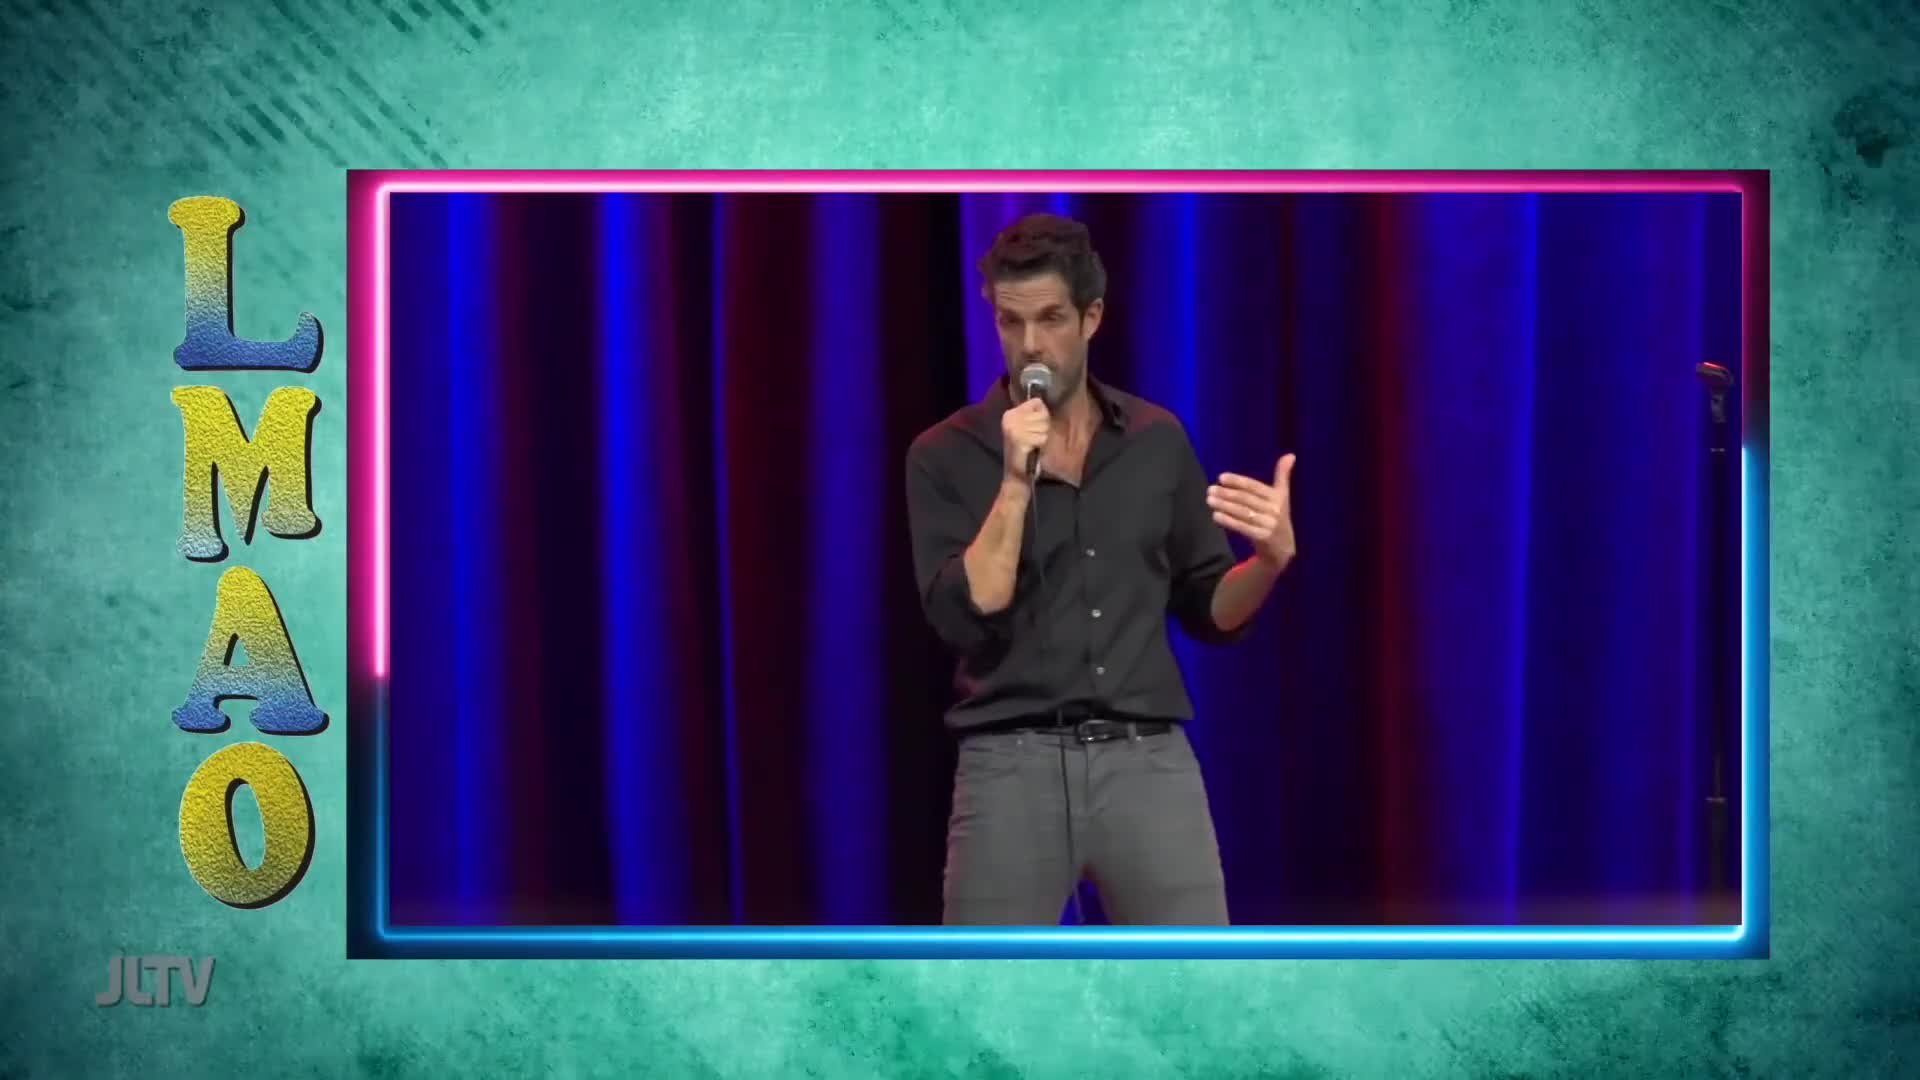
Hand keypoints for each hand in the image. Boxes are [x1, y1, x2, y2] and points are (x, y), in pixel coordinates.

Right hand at [1001, 397, 1049, 481]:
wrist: (1016, 473)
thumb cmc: (1024, 450)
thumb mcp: (1026, 428)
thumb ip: (1033, 414)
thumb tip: (1042, 402)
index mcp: (1010, 413)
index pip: (1037, 402)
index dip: (1042, 414)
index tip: (1035, 427)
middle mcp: (1010, 418)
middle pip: (1042, 414)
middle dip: (1043, 427)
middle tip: (1034, 438)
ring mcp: (1013, 428)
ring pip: (1044, 426)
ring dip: (1042, 437)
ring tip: (1033, 444)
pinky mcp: (1018, 439)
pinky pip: (1042, 437)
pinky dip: (1041, 445)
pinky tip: (1032, 449)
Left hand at [1207, 453, 1296, 567]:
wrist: (1284, 549)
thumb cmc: (1279, 518)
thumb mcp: (1283, 497)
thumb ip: (1283, 475)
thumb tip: (1290, 454)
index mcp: (1278, 497)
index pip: (1255, 487)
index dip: (1238, 481)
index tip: (1221, 477)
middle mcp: (1274, 509)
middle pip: (1246, 499)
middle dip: (1226, 493)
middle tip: (1210, 489)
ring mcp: (1269, 524)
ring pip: (1242, 512)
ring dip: (1224, 505)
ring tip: (1210, 500)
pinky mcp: (1262, 537)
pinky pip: (1242, 527)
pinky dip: (1228, 521)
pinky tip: (1216, 515)